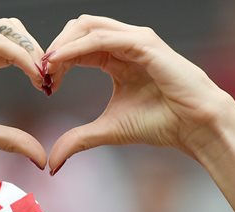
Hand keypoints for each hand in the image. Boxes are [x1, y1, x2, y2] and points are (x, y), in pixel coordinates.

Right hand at [0, 19, 47, 167]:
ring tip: (44, 75)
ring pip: (7, 31)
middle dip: (37, 51)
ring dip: (31, 50)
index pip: (10, 50)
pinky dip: (19, 56)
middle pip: (12, 32)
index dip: (33, 64)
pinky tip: (33, 74)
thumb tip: (40, 158)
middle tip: (51, 77)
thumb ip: (12, 140)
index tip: (48, 87)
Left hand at [43, 16, 234, 171]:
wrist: (195, 126)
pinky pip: (103, 37)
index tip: (41, 83)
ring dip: (62, 44)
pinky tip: (61, 62)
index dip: (56, 60)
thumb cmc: (161, 124)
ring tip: (46, 66)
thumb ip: (79, 140)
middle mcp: (125, 42)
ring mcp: (135, 39)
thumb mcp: (109, 130)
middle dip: (55, 46)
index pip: (77, 46)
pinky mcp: (144, 43)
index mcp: (116, 57)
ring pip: (87, 26)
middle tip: (39, 72)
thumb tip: (51, 163)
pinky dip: (77, 47)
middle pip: (78, 28)